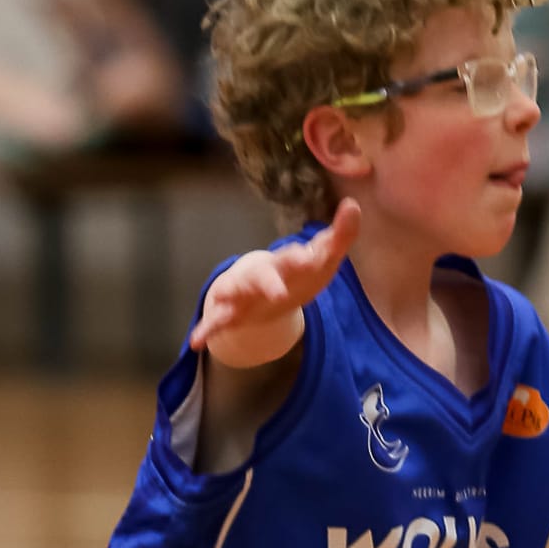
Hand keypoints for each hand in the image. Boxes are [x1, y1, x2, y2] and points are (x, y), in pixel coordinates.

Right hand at [192, 199, 359, 366]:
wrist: (269, 288)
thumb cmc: (300, 271)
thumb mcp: (323, 257)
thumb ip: (340, 235)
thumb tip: (353, 205)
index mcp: (286, 262)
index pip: (294, 258)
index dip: (300, 258)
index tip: (308, 256)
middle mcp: (263, 274)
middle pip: (264, 275)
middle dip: (269, 282)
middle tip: (278, 292)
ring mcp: (245, 293)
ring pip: (235, 291)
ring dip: (229, 295)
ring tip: (219, 298)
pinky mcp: (233, 313)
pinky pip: (217, 321)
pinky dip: (206, 330)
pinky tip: (195, 342)